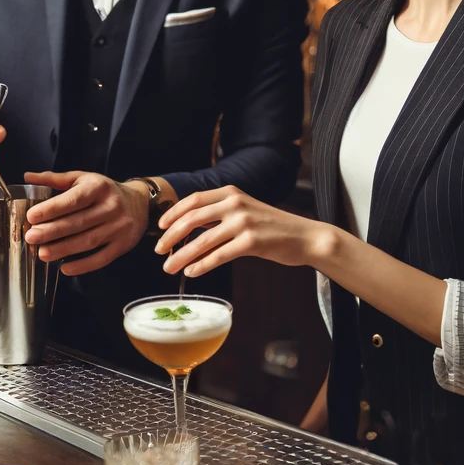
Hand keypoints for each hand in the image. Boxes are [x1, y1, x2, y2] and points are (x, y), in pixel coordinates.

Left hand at [22, 171, 150, 275]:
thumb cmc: (104, 190)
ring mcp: (119, 227)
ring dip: (64, 249)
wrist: (140, 202)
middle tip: (31, 237)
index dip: (53, 208)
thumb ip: (56, 179)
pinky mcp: (123, 244)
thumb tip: (28, 177)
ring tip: (42, 253)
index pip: (75, 199)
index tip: (32, 216)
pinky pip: (102, 258)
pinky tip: (65, 268)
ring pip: (88, 241)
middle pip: (79, 222)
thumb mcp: (83, 178)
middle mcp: (111, 206)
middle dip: (53, 231)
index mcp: (99, 187)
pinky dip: (83, 266)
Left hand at [154, 185, 331, 277]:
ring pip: (202, 241)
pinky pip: (218, 256)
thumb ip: (220, 213)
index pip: (193, 200)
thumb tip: (188, 227)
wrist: (304, 236)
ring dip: (181, 256)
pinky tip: (191, 272)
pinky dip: (201, 265)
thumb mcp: (245, 208)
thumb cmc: (272, 226)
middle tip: (159, 251)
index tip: (160, 227)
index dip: (173, 213)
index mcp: (231, 192)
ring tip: (169, 267)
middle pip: (192, 219)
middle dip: (171, 236)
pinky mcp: (252, 242)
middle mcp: (235, 203)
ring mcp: (244, 222)